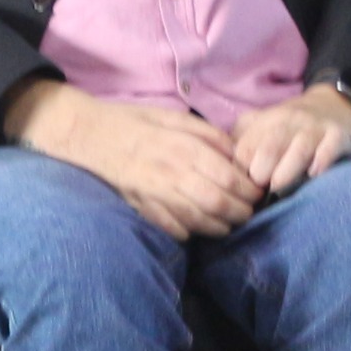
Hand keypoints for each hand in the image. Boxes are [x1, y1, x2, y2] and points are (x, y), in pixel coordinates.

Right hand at [5, 81, 261, 238]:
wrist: (91, 134)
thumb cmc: (137, 122)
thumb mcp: (176, 117)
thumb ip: (209, 135)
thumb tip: (238, 153)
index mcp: (184, 147)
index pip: (229, 177)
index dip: (250, 189)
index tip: (258, 192)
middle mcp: (172, 173)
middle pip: (218, 203)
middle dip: (241, 212)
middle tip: (249, 212)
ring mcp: (156, 194)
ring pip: (199, 221)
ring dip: (221, 227)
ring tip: (230, 224)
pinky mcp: (142, 207)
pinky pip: (173, 228)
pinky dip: (190, 232)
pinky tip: (199, 228)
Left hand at [226, 83, 350, 200]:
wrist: (336, 104)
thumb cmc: (293, 125)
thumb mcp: (263, 126)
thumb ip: (243, 142)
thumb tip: (220, 168)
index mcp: (265, 122)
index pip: (245, 148)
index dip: (240, 171)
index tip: (241, 188)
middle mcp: (289, 122)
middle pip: (269, 148)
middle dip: (261, 173)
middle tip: (260, 191)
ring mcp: (314, 128)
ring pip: (298, 150)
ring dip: (286, 171)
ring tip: (279, 187)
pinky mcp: (337, 135)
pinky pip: (329, 149)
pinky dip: (321, 162)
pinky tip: (314, 174)